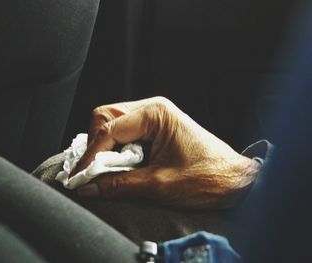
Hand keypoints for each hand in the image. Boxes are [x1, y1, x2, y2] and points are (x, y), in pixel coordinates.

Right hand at [74, 97, 259, 208]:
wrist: (236, 181)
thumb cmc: (207, 177)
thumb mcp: (160, 184)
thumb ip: (120, 185)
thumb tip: (88, 187)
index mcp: (156, 114)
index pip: (109, 129)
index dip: (92, 154)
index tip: (82, 176)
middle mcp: (153, 109)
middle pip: (106, 118)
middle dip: (97, 146)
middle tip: (96, 171)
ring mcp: (154, 118)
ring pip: (113, 125)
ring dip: (106, 149)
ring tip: (111, 171)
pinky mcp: (155, 130)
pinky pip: (125, 134)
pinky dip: (117, 151)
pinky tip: (123, 167)